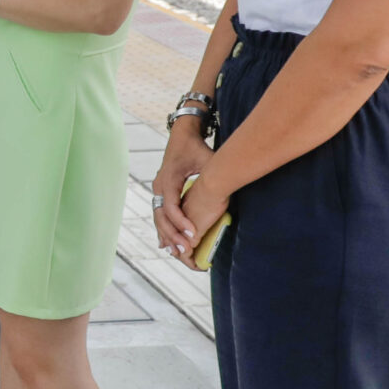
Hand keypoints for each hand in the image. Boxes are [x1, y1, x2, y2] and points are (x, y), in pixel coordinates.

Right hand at [152, 124, 225, 267]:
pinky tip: (168, 245)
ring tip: (178, 253)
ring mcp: (158, 190)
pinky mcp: (162, 193)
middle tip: (185, 250)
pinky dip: (164, 230)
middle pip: (161, 216)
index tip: (193, 234)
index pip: (171, 206)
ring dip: (167, 236)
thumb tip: (230, 183)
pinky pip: (160, 215)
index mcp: (169, 178)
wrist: (182, 135)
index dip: (181, 222)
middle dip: (173, 235)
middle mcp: (159, 186)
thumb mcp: (207, 157)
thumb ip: (214, 171)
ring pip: (158, 218)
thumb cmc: (195, 147)